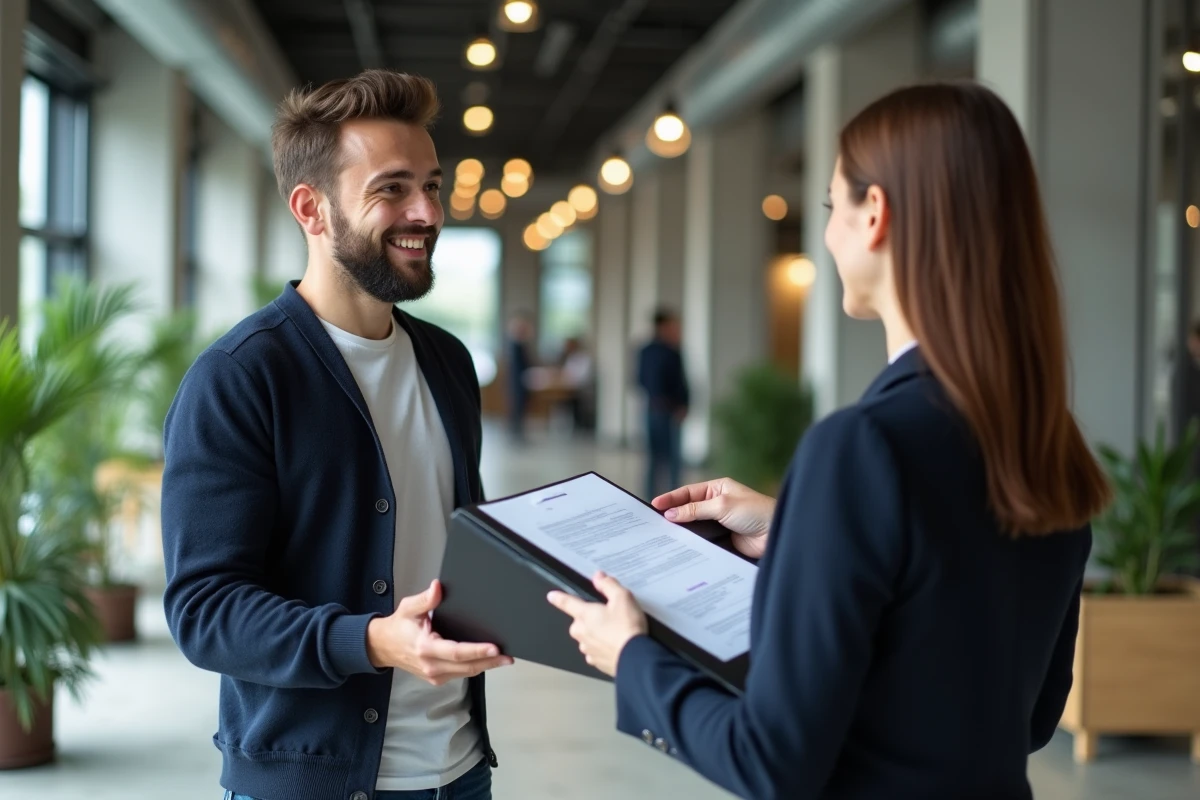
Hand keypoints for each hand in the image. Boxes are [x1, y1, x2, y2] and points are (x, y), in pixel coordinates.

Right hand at [367, 580, 512, 684]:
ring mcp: (434, 675)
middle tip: (508, 656)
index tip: (494, 648)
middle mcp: (431, 665)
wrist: (383, 646)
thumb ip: (425, 599)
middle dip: (490, 662)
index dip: (477, 651)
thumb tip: (437, 587)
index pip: (456, 652)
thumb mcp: (409, 608)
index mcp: (425, 647)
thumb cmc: (398, 627)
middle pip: (466, 667)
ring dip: (486, 666)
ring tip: (503, 659)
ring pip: (465, 673)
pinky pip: (460, 674)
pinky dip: (475, 667)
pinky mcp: (436, 678)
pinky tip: (487, 661)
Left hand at [546, 572, 648, 676]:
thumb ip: (608, 585)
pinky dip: (603, 647)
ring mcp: (588, 648)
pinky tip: (616, 644)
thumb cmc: (627, 629)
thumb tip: (598, 577)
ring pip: (587, 636)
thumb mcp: (622, 598)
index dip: (559, 598)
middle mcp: (582, 632)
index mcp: (585, 615)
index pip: (567, 603)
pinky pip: (595, 650)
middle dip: (590, 618)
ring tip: (616, 632)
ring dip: (597, 633)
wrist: (636, 658)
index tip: (552, 596)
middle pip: (579, 621)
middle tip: (609, 616)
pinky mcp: (596, 662)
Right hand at [653, 478, 775, 558]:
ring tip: (663, 536)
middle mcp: (717, 504)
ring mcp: (719, 522)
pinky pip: (703, 540)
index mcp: (718, 488)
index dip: (671, 498)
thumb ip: (696, 510)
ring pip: (695, 526)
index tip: (655, 505)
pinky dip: (693, 543)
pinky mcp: (723, 539)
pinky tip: (682, 547)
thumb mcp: (722, 506)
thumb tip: (671, 514)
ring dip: (682, 531)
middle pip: (689, 509)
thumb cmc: (755, 512)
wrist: (776, 534)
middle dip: (673, 515)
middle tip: (654, 522)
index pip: (689, 492)